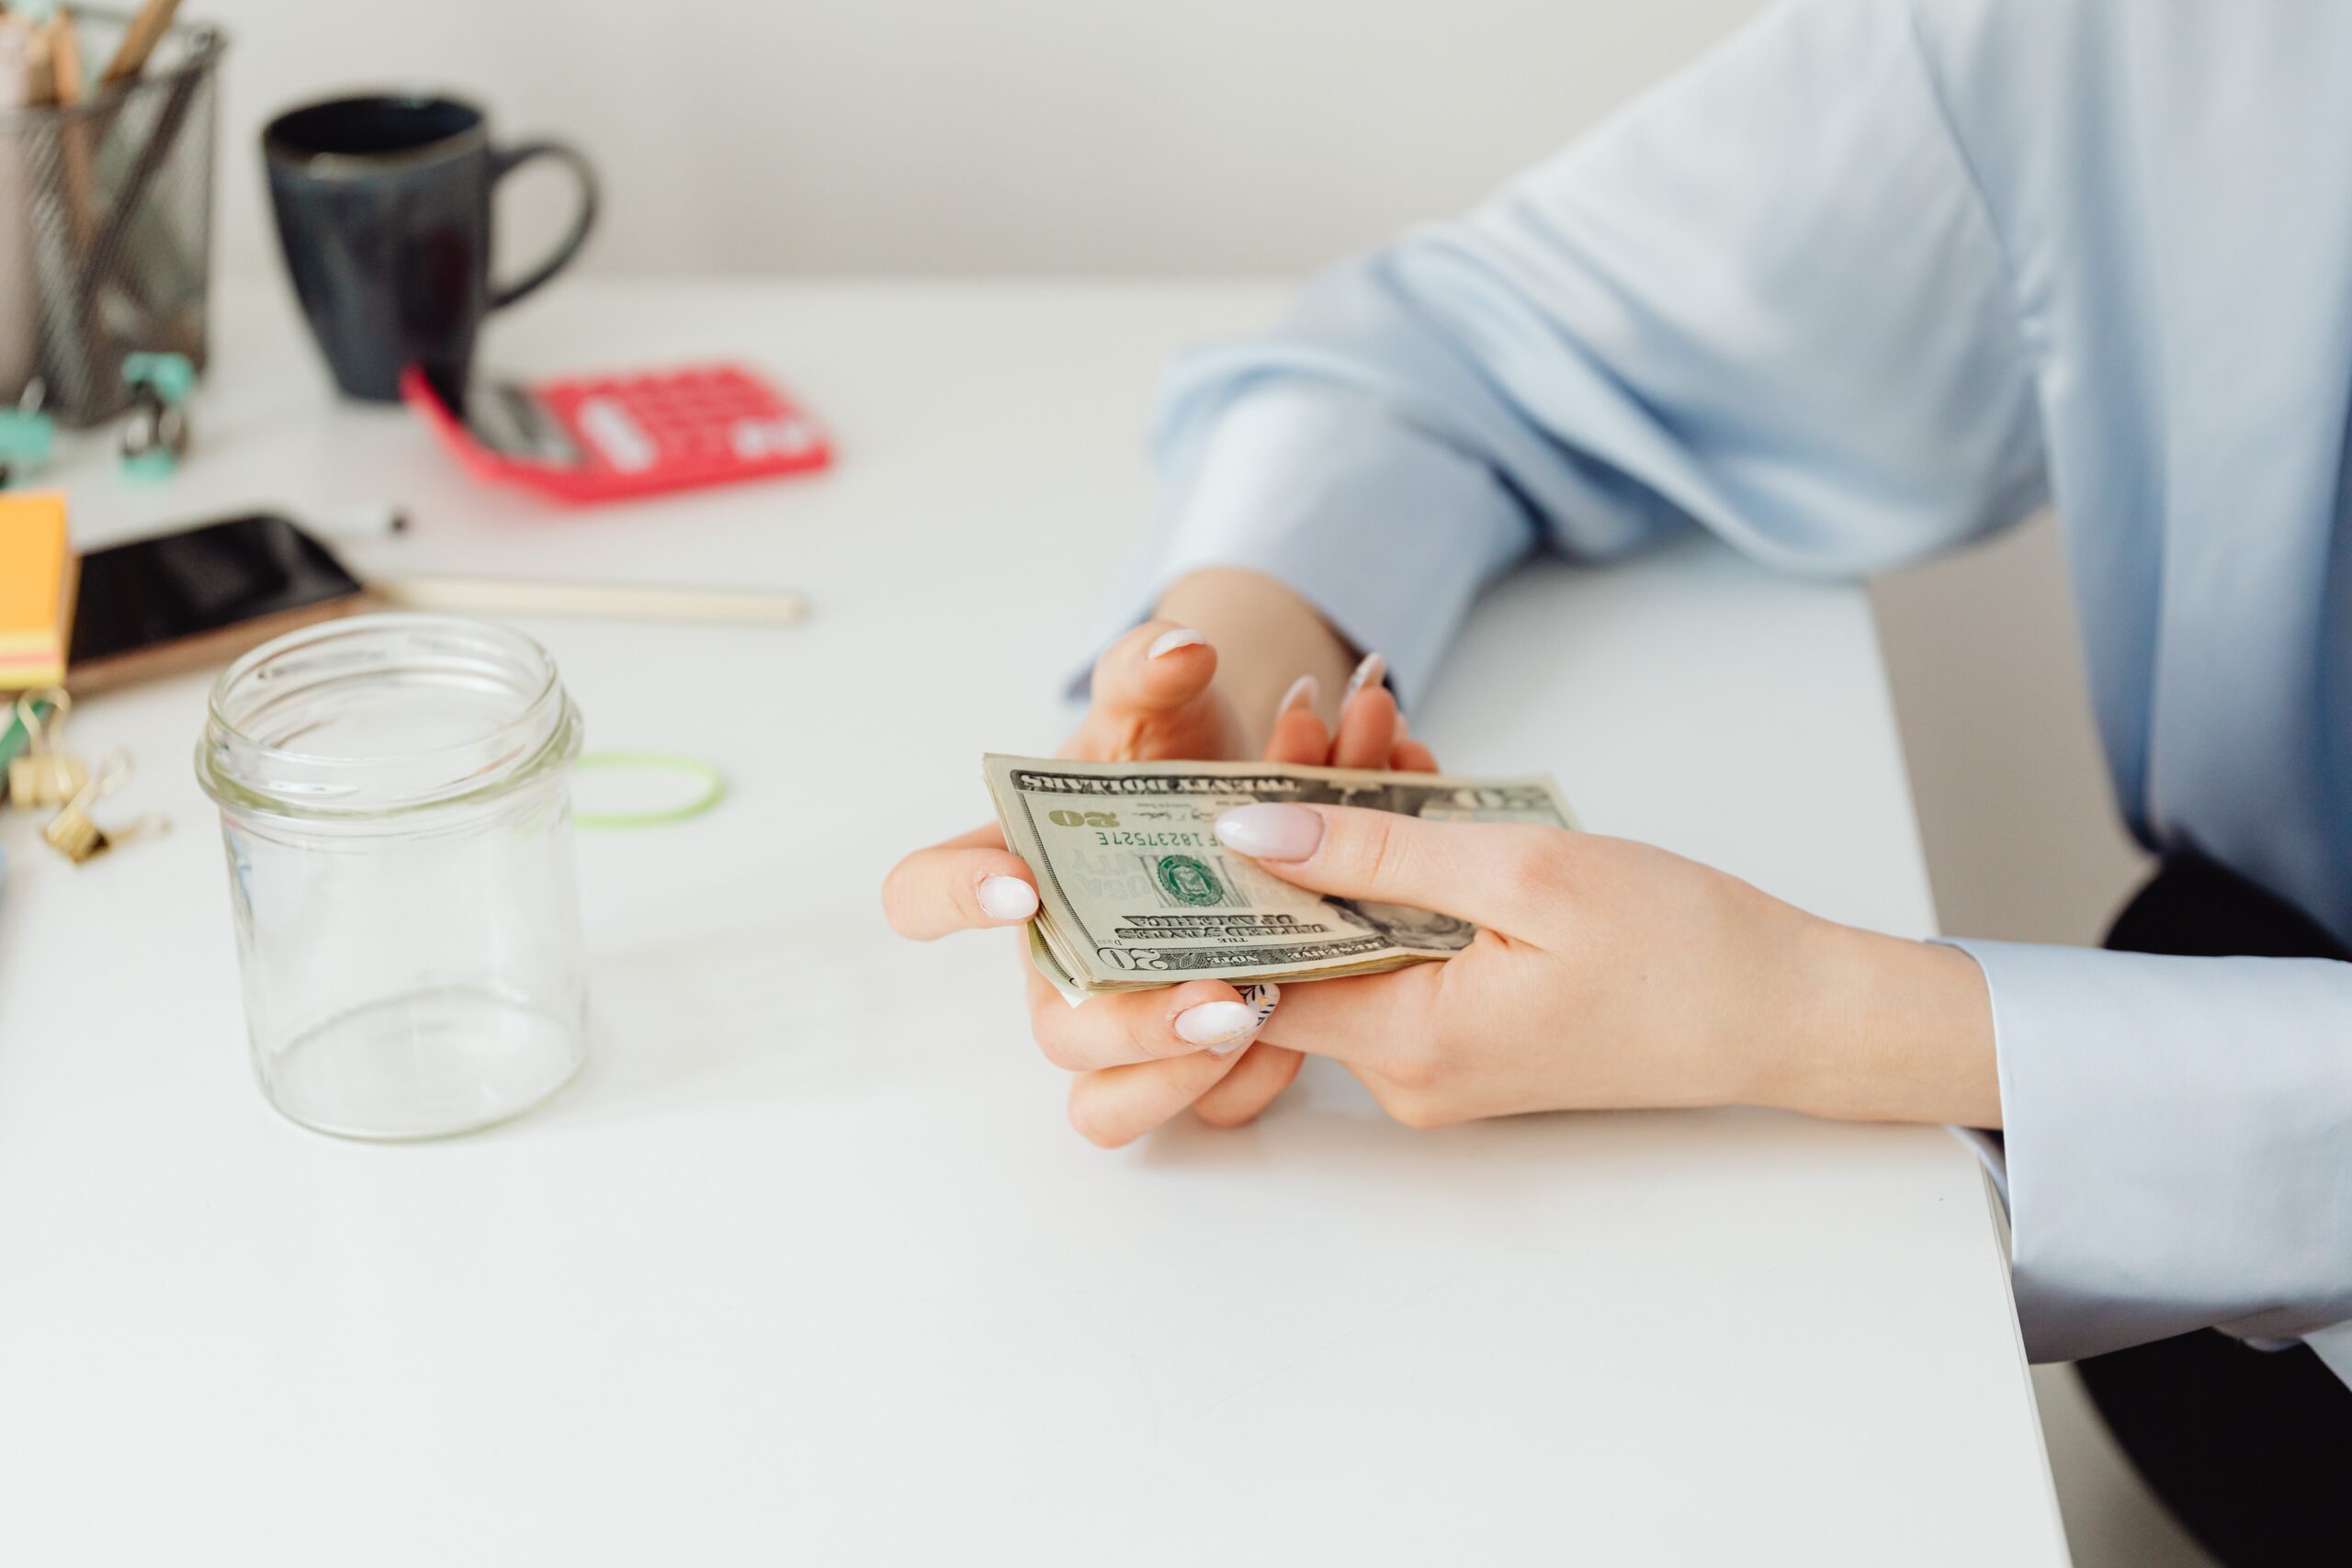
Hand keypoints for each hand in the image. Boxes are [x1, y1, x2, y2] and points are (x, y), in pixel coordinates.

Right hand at [880, 618, 1433, 1146]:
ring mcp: (1124, 1025)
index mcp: (1016, 874)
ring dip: (1189, 1075)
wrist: (1249, 798)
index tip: (1021, 884)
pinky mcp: (1200, 1060)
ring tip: (1263, 1017)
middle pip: (1056, 1036)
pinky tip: (1315, 1018)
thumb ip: (1152, 668)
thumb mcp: (1158, 702)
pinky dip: (1268, 1073)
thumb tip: (1182, 651)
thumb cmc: (1168, 758)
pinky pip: (1214, 1105)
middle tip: (1217, 994)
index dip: (950, 900)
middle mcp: (1060, 965)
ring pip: (1118, 1106)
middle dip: (1132, 1026)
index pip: (923, 894)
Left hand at [1200, 805, 2000, 1129]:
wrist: (1791, 1010)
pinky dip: (1402, 873)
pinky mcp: (1469, 1038)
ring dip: (1356, 835)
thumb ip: (1375, 857)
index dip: (1211, 890)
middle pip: (1300, 942)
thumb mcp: (1523, 872)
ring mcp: (1436, 1062)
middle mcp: (1403, 1072)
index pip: (1246, 978)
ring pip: (1350, 934)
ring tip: (1377, 729)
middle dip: (1298, 824)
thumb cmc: (1681, 944)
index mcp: (1406, 1045)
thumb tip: (1246, 834)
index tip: (1195, 793)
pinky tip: (1420, 793)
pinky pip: (1401, 948)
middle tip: (1315, 715)